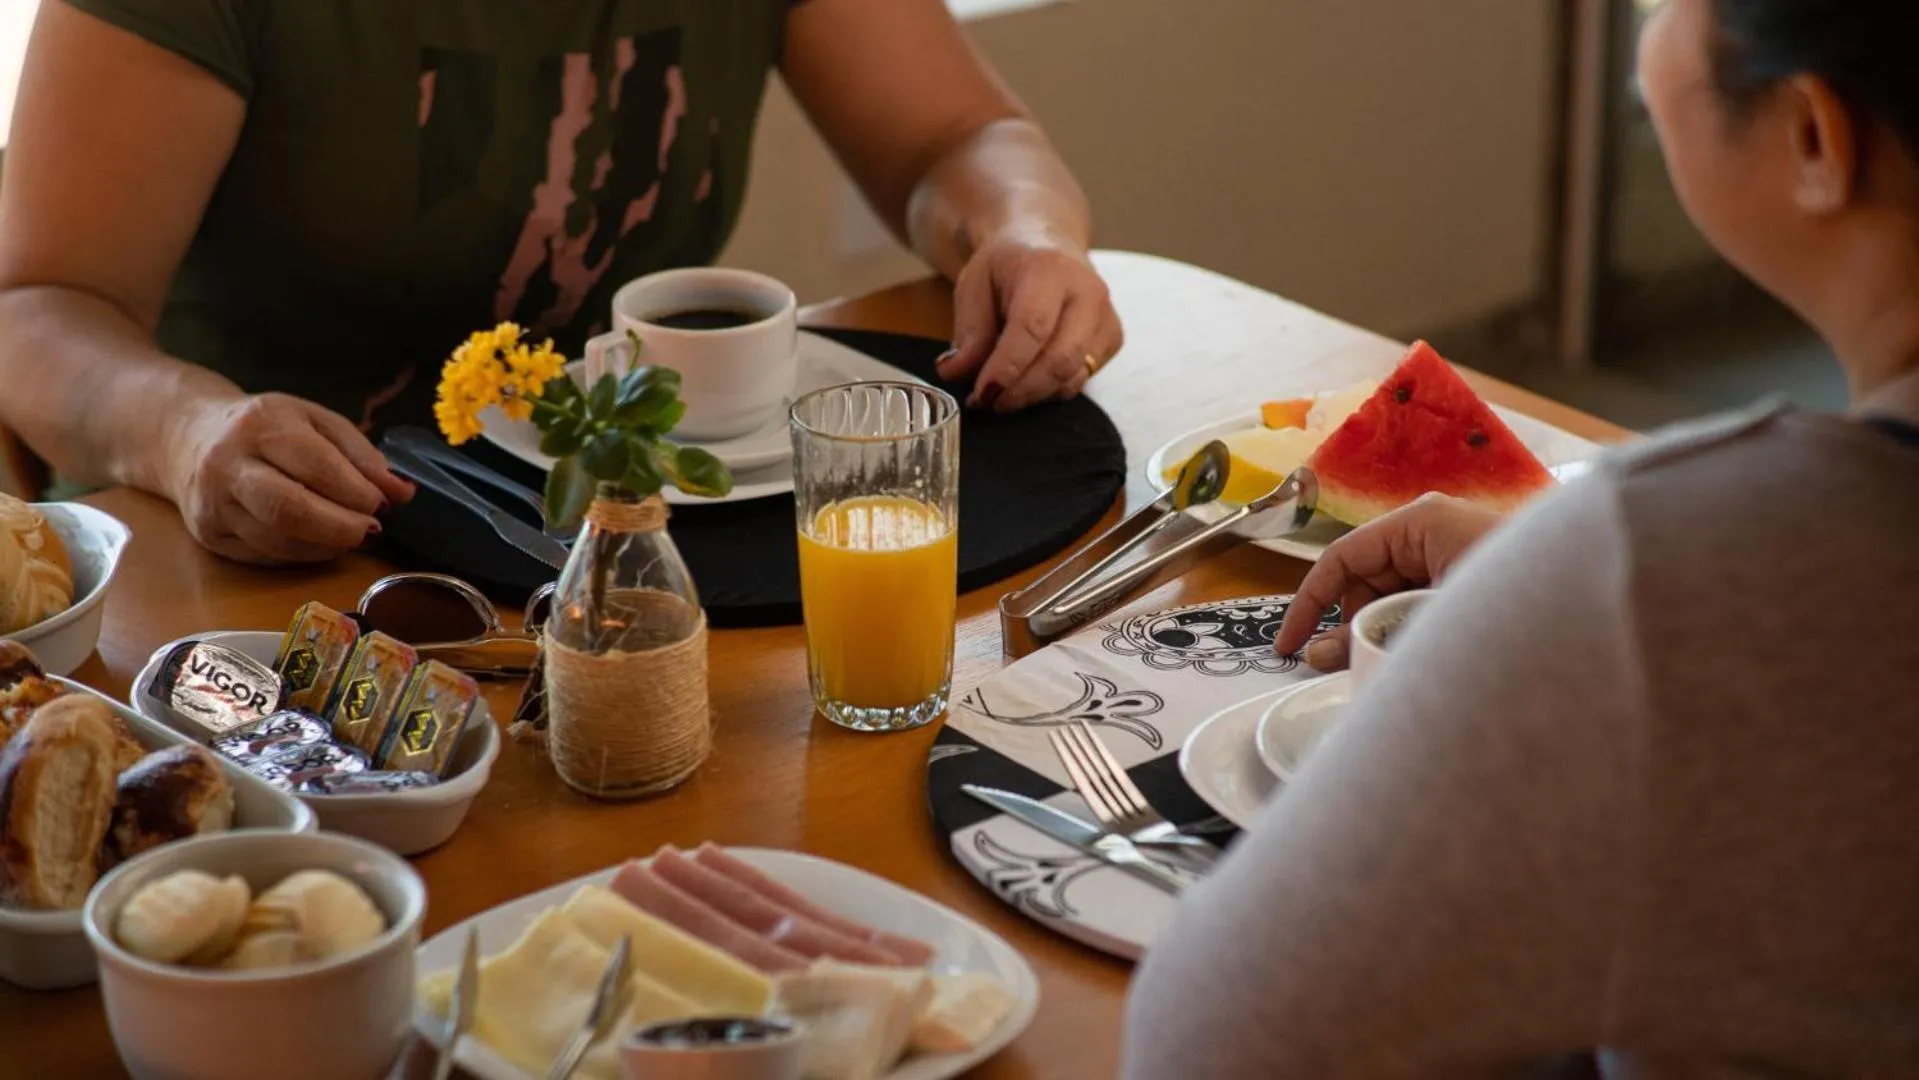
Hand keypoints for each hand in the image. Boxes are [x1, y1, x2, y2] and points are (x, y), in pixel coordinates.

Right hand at [166, 393, 414, 564]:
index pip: (315, 465)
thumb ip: (361, 454)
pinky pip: (265, 555)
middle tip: (373, 531)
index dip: (356, 491)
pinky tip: (322, 544)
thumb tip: (401, 493)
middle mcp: (228, 465)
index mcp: (261, 426)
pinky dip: (303, 555)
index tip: (384, 505)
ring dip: (326, 546)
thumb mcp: (315, 421)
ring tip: (352, 537)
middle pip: (289, 509)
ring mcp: (213, 504)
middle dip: (341, 527)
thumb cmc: (267, 427)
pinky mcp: (209, 536)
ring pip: (276, 540)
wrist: (189, 436)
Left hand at [936, 228, 1122, 410]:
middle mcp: (1088, 293)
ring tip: (1001, 395)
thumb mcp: (974, 284)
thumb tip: (954, 372)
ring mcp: (1106, 317)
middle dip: (1020, 390)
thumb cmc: (1008, 265)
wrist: (1048, 244)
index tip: (981, 393)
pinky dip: (1050, 391)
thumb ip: (968, 329)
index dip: (1007, 367)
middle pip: (1060, 358)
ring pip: (1073, 375)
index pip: (1033, 328)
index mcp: (1050, 270)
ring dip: (1033, 395)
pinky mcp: (1112, 338)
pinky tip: (1026, 383)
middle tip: (987, 402)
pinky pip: (1082, 379)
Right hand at [1273, 494, 1503, 669]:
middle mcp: (1435, 528)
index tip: (1287, 648)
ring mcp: (1455, 551)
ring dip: (1382, 633)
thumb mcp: (1432, 623)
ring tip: (1389, 668)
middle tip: (1340, 671)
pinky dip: (1411, 631)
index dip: (1306, 606)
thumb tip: (1317, 656)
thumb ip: (1370, 638)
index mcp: (1420, 522)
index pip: (1340, 560)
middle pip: (1365, 579)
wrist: (1605, 598)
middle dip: (1348, 626)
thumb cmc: (1522, 604)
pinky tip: (1416, 659)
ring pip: (1393, 594)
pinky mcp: (1473, 575)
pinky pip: (1422, 602)